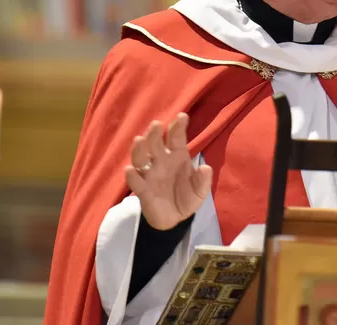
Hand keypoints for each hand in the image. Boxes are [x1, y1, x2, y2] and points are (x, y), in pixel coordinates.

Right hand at [125, 113, 212, 230]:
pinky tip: (130, 170)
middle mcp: (161, 161)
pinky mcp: (143, 190)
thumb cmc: (187, 197)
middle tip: (156, 124)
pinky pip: (136, 182)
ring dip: (140, 149)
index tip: (182, 116)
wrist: (175, 219)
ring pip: (141, 158)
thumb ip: (203, 180)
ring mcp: (150, 175)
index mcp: (177, 156)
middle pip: (155, 144)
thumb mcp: (200, 191)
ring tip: (139, 140)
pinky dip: (132, 176)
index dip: (178, 127)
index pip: (176, 138)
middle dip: (155, 134)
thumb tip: (205, 168)